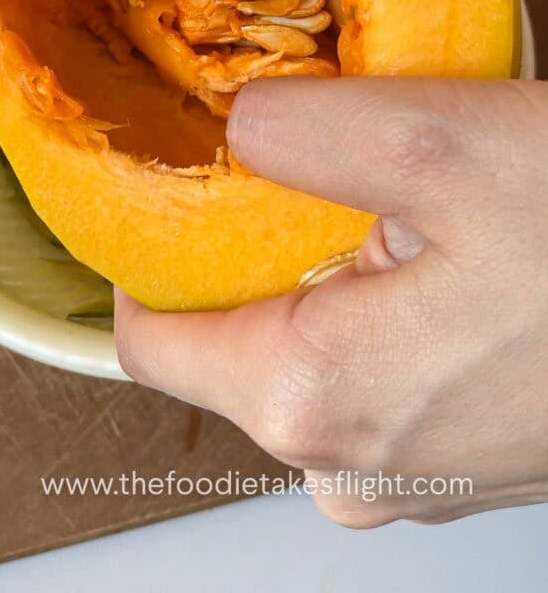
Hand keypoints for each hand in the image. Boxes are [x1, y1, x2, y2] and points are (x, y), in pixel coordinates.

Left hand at [115, 76, 547, 527]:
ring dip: (333, 275)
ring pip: (307, 352)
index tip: (182, 184)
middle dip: (260, 250)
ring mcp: (404, 474)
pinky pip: (373, 374)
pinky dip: (384, 312)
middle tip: (326, 177)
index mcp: (317, 397)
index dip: (153, 246)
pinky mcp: (452, 458)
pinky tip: (449, 265)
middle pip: (229, 340)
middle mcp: (350, 464)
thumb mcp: (447, 144)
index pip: (147, 336)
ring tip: (408, 217)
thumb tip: (235, 126)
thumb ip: (306, 132)